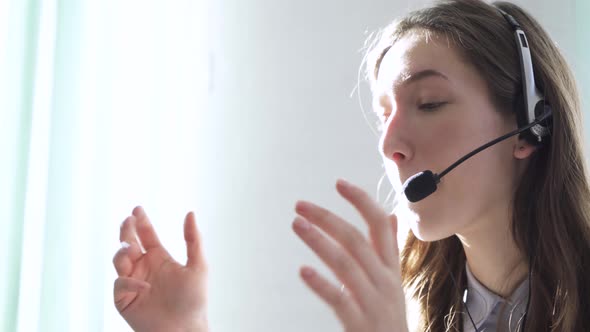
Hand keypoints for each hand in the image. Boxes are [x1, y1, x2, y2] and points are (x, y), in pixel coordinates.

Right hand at [113, 206, 208, 331]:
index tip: (137, 209)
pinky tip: (144, 285)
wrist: (184, 329)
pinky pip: (120, 284)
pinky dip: (129, 282)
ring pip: (119, 260)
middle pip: (128, 243)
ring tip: (131, 249)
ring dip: (123, 252)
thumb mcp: (198, 265)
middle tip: (128, 221)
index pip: (146, 235)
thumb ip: (193, 239)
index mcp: (159, 258)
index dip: (140, 222)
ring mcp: (133, 282)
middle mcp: (144, 267)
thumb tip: (190, 213)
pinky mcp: (124, 299)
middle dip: (126, 231)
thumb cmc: (194, 300)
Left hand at [292, 179, 407, 331]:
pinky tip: (303, 272)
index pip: (380, 225)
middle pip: (356, 240)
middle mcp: (385, 281)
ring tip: (297, 224)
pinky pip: (340, 300)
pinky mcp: (360, 324)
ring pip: (346, 264)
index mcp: (391, 267)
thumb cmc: (387, 315)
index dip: (361, 201)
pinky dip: (322, 284)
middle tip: (300, 205)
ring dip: (319, 242)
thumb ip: (389, 248)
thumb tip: (391, 217)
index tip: (339, 183)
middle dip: (327, 218)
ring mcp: (373, 302)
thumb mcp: (393, 279)